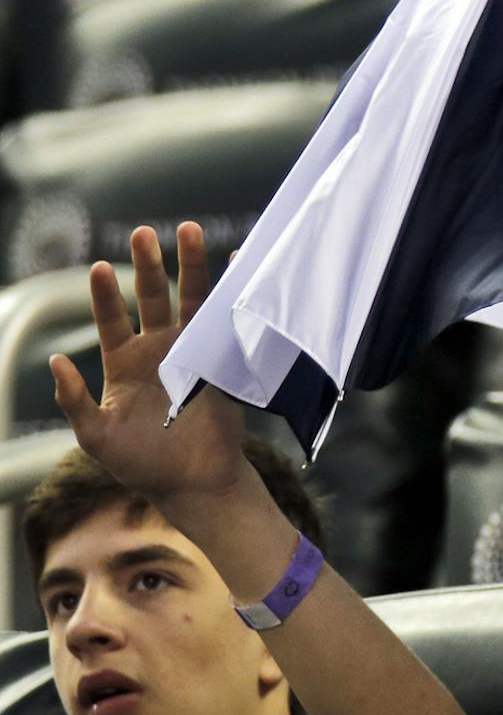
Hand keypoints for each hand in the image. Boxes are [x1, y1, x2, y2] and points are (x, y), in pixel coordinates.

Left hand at [52, 223, 250, 513]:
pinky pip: (227, 324)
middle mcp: (158, 350)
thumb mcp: (94, 436)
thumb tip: (55, 361)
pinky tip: (235, 267)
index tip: (101, 268)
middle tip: (145, 234)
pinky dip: (232, 295)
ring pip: (191, 301)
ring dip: (191, 267)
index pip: (112, 319)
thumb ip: (73, 399)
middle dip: (149, 265)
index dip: (107, 295)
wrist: (193, 483)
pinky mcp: (223, 363)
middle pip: (154, 298)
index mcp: (123, 363)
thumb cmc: (140, 464)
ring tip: (188, 231)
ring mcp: (193, 354)